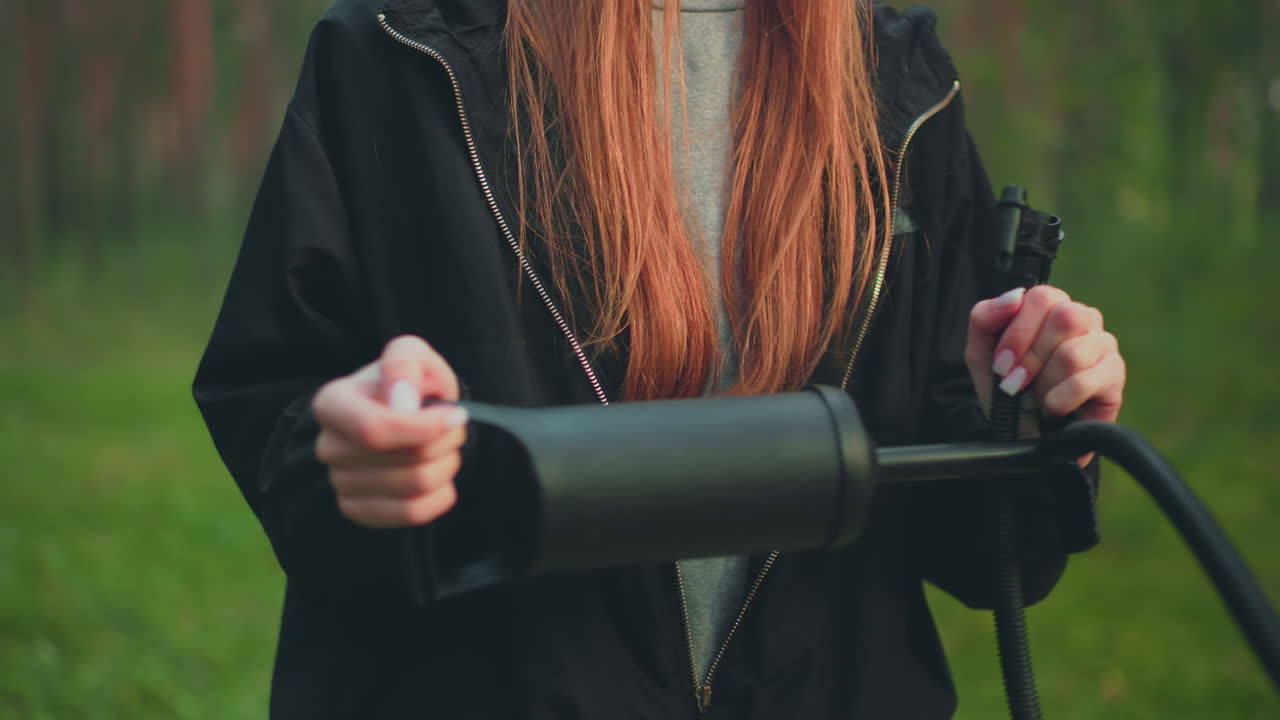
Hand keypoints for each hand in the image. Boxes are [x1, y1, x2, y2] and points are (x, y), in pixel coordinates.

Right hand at [312, 336, 467, 527]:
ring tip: (445, 448)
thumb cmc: (409, 383)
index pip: (374, 431)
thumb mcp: (411, 354)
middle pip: (404, 461)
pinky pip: (412, 514)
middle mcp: (328, 446)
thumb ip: (404, 363)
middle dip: (445, 443)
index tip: (457, 415)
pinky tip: (440, 475)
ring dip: (447, 466)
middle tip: (453, 427)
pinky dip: (440, 495)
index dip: (424, 428)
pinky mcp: (359, 510)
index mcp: (332, 403)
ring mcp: (340, 482)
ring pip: (414, 488)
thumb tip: (401, 398)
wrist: (407, 416)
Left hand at [965, 285, 1125, 464]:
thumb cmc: (1005, 387)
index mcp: (1050, 306)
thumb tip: (1014, 297)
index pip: (1042, 297)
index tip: (1001, 364)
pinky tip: (1053, 409)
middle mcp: (1082, 318)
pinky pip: (1085, 381)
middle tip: (1016, 383)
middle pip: (1065, 317)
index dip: (1018, 333)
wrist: (1022, 433)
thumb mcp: (981, 353)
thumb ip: (984, 317)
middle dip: (1031, 357)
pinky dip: (1059, 399)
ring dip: (1043, 383)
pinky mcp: (1114, 375)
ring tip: (1036, 398)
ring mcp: (1103, 344)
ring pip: (1073, 352)